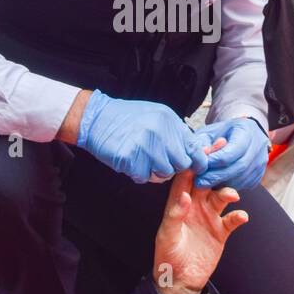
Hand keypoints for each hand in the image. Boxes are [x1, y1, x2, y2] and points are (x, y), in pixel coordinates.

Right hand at [76, 90, 207, 183]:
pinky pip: (144, 177)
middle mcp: (160, 132)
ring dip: (155, 171)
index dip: (197, 161)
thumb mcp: (156, 116)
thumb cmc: (126, 118)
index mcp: (169, 120)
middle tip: (159, 160)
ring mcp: (145, 146)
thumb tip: (194, 149)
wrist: (96, 118)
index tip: (195, 167)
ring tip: (143, 159)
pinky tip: (131, 161)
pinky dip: (138, 174)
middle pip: (181, 164)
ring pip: (164, 173)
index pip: (194, 148)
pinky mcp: (130, 159)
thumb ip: (175, 132)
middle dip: (173, 166)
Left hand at [153, 163, 248, 293]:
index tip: (202, 150)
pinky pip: (232, 219)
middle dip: (215, 168)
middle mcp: (195, 207)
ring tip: (233, 195)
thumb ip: (175, 215)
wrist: (180, 282)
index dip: (193, 163)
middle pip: (206, 182)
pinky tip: (242, 216)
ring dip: (228, 193)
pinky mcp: (221, 231)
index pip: (185, 179)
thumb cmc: (167, 257)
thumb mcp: (167, 236)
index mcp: (179, 204)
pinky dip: (238, 216)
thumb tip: (184, 195)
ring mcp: (209, 218)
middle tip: (225, 154)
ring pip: (221, 197)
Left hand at [192, 118, 269, 191]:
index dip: (214, 162)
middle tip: (199, 182)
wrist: (243, 135)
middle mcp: (258, 147)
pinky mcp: (259, 175)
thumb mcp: (210, 132)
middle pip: (238, 167)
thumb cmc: (224, 133)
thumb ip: (202, 143)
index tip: (200, 167)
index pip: (231, 152)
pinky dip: (229, 187)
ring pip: (242, 179)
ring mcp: (260, 162)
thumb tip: (199, 158)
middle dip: (217, 176)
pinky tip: (218, 183)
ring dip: (223, 184)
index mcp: (246, 131)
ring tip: (207, 183)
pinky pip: (244, 185)